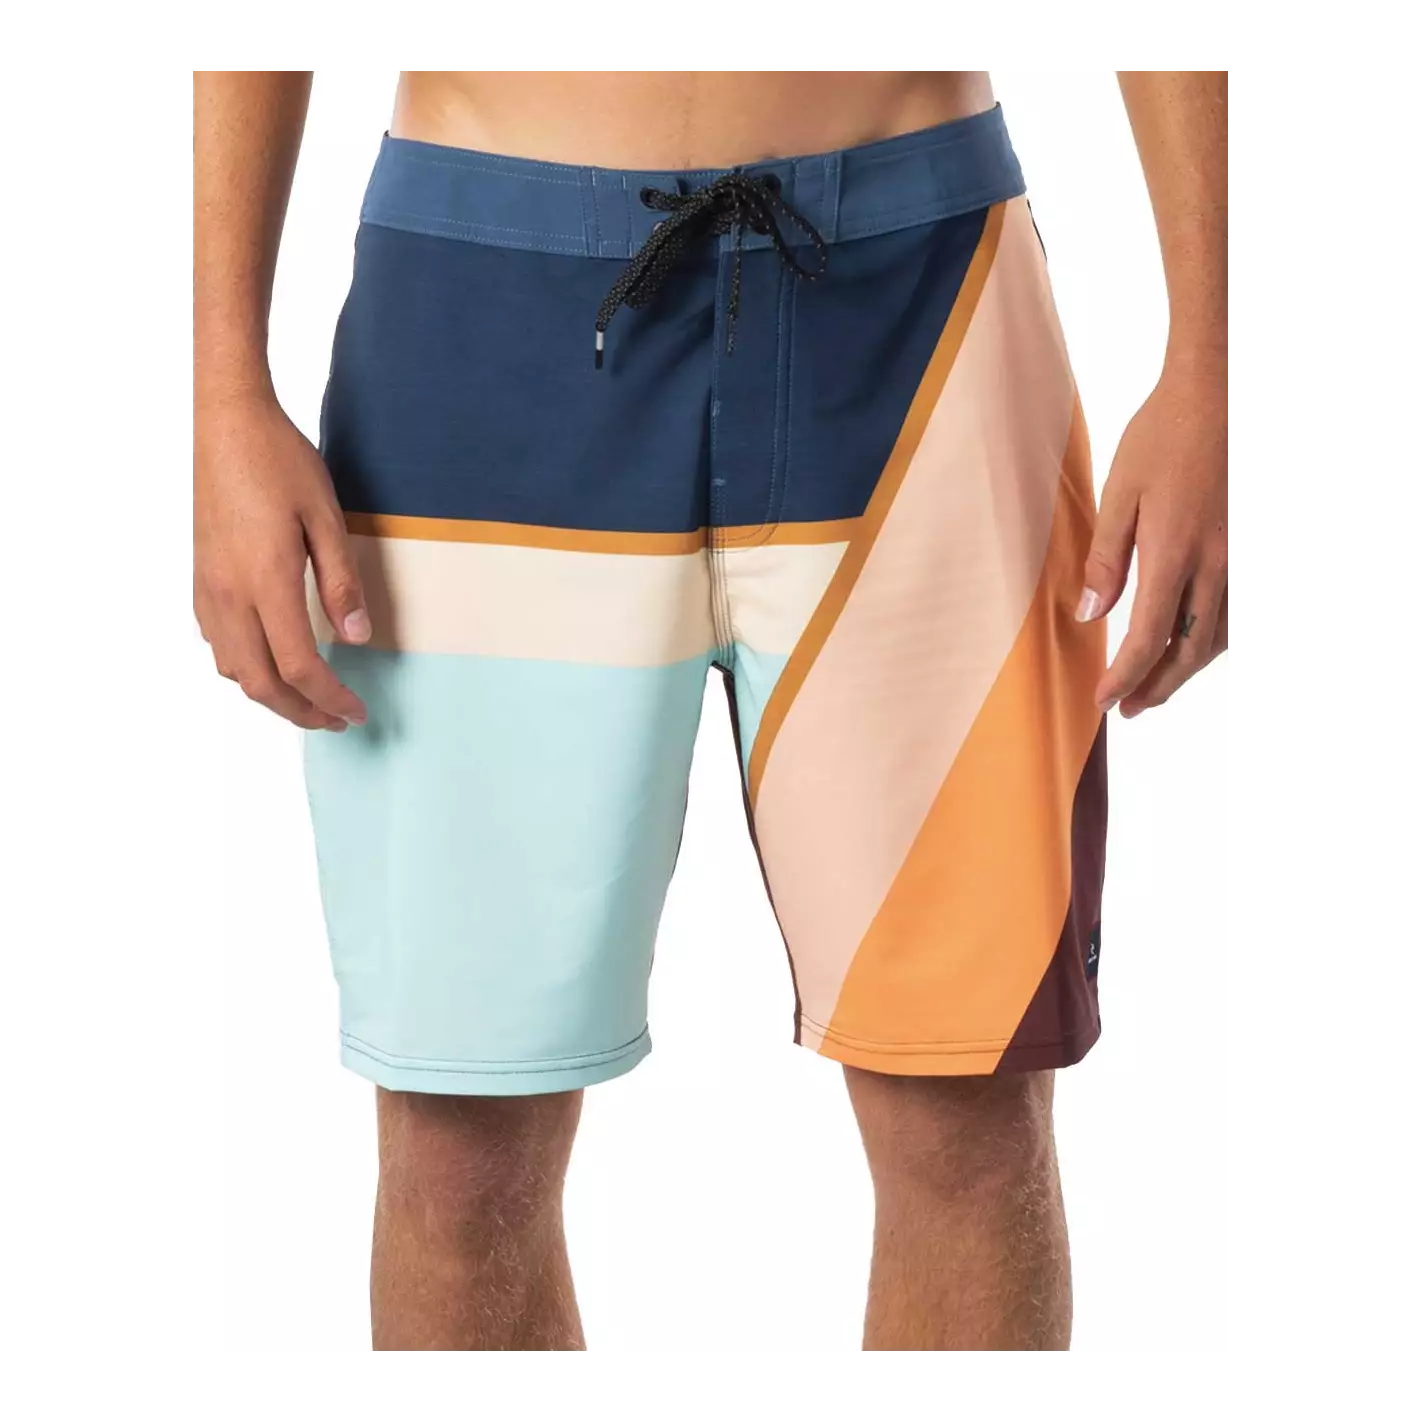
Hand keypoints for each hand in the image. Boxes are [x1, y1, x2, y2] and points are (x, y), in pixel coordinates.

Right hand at [193, 394, 369, 730]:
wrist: (226, 423)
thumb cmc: (280, 462)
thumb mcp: (327, 518)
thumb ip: (341, 583)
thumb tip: (356, 637)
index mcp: (266, 582)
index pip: (301, 667)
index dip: (331, 699)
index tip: (356, 712)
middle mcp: (229, 594)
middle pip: (262, 683)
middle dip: (301, 712)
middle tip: (336, 720)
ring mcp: (208, 589)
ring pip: (234, 669)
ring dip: (272, 694)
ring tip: (308, 699)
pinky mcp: (198, 579)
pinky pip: (219, 643)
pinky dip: (247, 668)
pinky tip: (272, 659)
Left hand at [1077, 358, 1230, 716]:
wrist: (1209, 397)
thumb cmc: (1158, 440)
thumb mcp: (1118, 496)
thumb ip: (1105, 560)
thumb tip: (1090, 615)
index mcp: (1173, 553)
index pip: (1149, 637)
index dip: (1126, 676)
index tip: (1103, 702)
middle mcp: (1211, 564)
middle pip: (1187, 649)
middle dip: (1157, 686)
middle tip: (1127, 709)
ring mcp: (1232, 558)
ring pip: (1214, 637)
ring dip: (1183, 671)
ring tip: (1152, 690)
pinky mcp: (1239, 548)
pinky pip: (1229, 613)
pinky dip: (1206, 643)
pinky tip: (1187, 649)